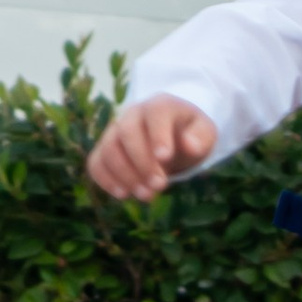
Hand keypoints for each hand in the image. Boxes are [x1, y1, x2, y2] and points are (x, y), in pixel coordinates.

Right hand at [86, 97, 217, 201]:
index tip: (165, 158)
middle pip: (128, 132)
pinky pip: (96, 162)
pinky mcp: (105, 150)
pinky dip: (105, 179)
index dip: (158, 135)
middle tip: (159, 186)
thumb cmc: (190, 133)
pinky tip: (123, 194)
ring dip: (125, 175)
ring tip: (146, 196)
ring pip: (108, 149)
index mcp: (160, 105)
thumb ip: (201, 137)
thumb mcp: (205, 132)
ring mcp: (115, 131)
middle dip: (142, 162)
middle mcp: (133, 114)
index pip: (155, 113)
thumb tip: (190, 145)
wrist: (174, 135)